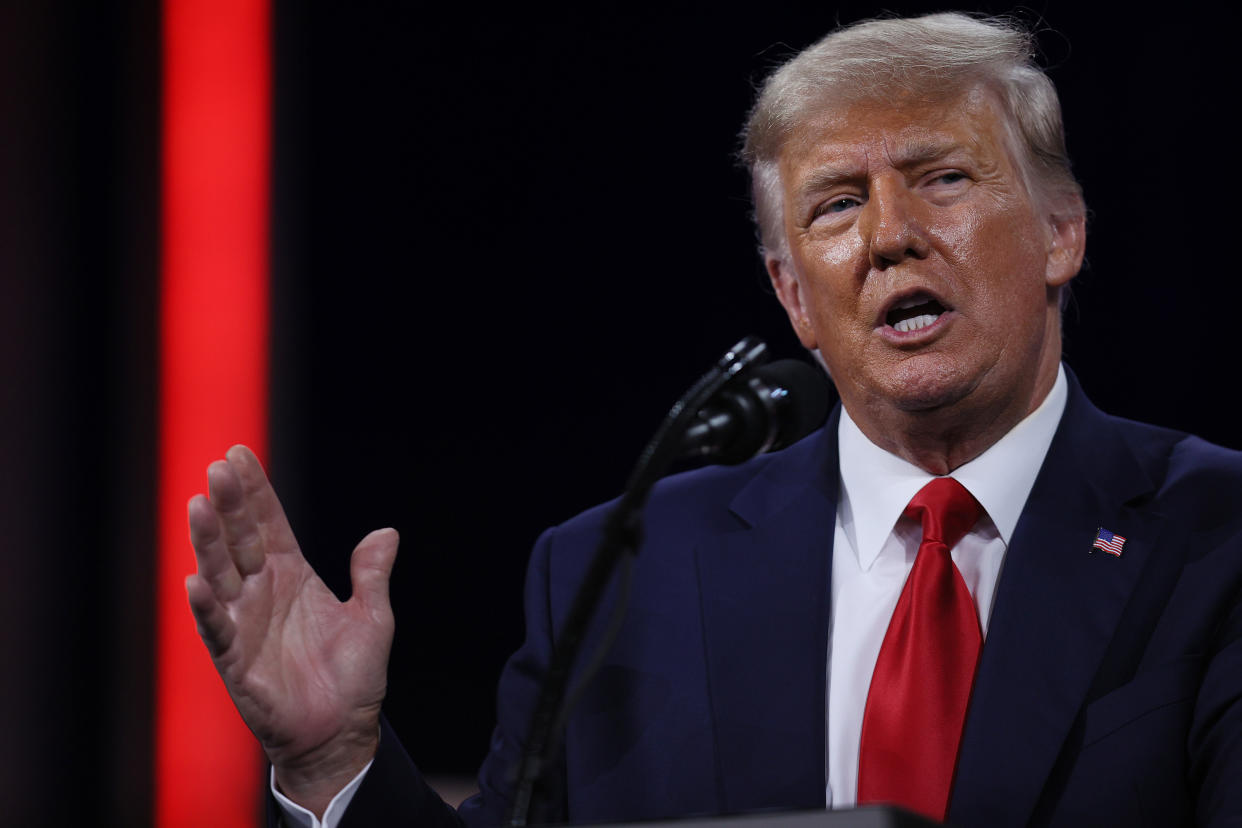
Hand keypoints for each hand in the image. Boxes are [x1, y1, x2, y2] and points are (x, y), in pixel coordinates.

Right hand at [186, 445, 397, 816]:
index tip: (238, 454)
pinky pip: (215, 629)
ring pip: (220, 573)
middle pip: (240, 538)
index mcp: (293, 575)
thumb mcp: (373, 618)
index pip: (268, 523)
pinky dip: (205, 606)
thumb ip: (371, 575)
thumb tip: (387, 531)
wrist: (341, 732)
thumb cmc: (354, 677)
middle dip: (229, 504)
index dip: (255, 491)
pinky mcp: (234, 659)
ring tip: (199, 505)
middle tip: (217, 467)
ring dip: (209, 542)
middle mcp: (262, 592)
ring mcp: (245, 622)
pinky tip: (196, 581)